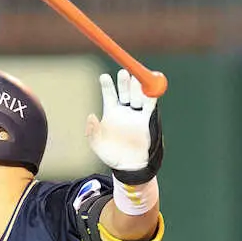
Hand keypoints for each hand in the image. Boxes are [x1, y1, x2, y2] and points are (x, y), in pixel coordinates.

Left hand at [86, 69, 163, 183]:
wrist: (129, 167)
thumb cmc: (111, 155)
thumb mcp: (97, 145)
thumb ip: (92, 132)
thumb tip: (91, 116)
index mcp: (111, 112)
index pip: (109, 94)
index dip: (107, 84)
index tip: (104, 77)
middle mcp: (124, 110)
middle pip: (124, 91)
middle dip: (124, 82)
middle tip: (123, 74)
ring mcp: (136, 113)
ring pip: (138, 95)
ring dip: (137, 86)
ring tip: (135, 79)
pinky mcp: (148, 119)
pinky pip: (150, 105)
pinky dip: (150, 96)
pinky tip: (148, 88)